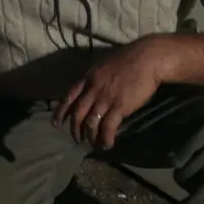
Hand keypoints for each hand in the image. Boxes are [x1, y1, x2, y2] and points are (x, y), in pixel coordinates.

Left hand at [53, 36, 167, 149]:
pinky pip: (107, 127)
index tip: (56, 124)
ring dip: (90, 137)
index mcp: (88, 78)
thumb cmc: (130, 60)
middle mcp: (93, 89)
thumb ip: (96, 79)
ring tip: (94, 145)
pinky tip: (107, 144)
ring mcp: (105, 98)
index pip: (69, 97)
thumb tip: (92, 92)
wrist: (148, 58)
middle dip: (75, 130)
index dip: (60, 112)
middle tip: (77, 140)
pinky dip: (105, 138)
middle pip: (77, 113)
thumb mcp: (105, 66)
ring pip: (90, 123)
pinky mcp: (119, 106)